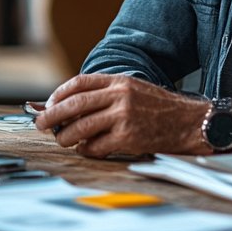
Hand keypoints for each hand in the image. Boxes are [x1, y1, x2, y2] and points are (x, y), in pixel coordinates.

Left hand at [33, 73, 209, 158]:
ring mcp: (124, 116)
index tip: (49, 105)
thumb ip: (107, 94)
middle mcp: (120, 96)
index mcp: (119, 80)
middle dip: (52, 116)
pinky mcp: (128, 138)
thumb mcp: (134, 90)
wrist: (191, 123)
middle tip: (41, 124)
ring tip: (62, 140)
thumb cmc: (161, 109)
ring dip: (65, 137)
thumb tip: (70, 107)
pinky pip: (96, 146)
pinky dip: (87, 150)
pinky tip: (86, 149)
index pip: (79, 83)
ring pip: (81, 127)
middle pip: (74, 105)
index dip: (59, 95)